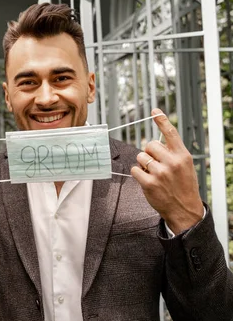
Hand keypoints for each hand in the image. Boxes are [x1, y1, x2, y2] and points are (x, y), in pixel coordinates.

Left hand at [131, 109, 203, 234]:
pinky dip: (138, 174)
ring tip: (153, 174)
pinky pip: (134, 170)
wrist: (184, 209)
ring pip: (140, 157)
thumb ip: (172, 153)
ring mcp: (160, 173)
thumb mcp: (185, 166)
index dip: (161, 121)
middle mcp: (172, 162)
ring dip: (143, 164)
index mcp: (182, 156)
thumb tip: (154, 143)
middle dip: (149, 153)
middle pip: (149, 145)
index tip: (154, 111)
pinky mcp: (149, 183)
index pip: (171, 133)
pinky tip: (147, 180)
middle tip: (156, 164)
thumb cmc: (183, 186)